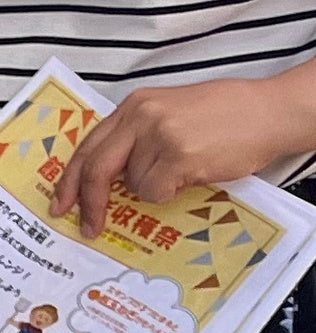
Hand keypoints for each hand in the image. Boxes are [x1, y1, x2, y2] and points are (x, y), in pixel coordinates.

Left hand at [59, 75, 315, 239]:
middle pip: (96, 168)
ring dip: (157, 186)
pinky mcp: (178, 156)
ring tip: (188, 165)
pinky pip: (156, 192)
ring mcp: (159, 136)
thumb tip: (108, 176)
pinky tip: (195, 172)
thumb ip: (137, 136)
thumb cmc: (227, 113)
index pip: (89, 146)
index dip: (71, 179)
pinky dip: (172, 191)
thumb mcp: (170, 111)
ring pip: (135, 184)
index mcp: (136, 105)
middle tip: (86, 226)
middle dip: (88, 202)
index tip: (61, 203)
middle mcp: (142, 117)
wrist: (270, 111)